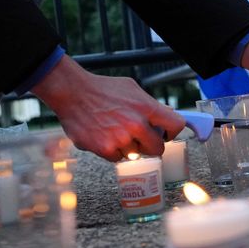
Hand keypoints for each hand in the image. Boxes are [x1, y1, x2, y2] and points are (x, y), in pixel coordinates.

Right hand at [32, 55, 184, 160]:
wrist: (72, 93)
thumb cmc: (102, 89)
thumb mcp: (131, 89)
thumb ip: (149, 104)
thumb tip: (165, 115)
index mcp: (145, 107)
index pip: (175, 125)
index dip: (171, 132)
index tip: (164, 133)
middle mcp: (136, 124)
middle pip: (157, 148)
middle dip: (149, 144)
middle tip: (139, 137)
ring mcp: (121, 139)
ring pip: (135, 155)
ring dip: (128, 147)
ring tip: (115, 131)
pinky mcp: (105, 149)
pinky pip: (117, 158)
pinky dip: (112, 151)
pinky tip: (103, 136)